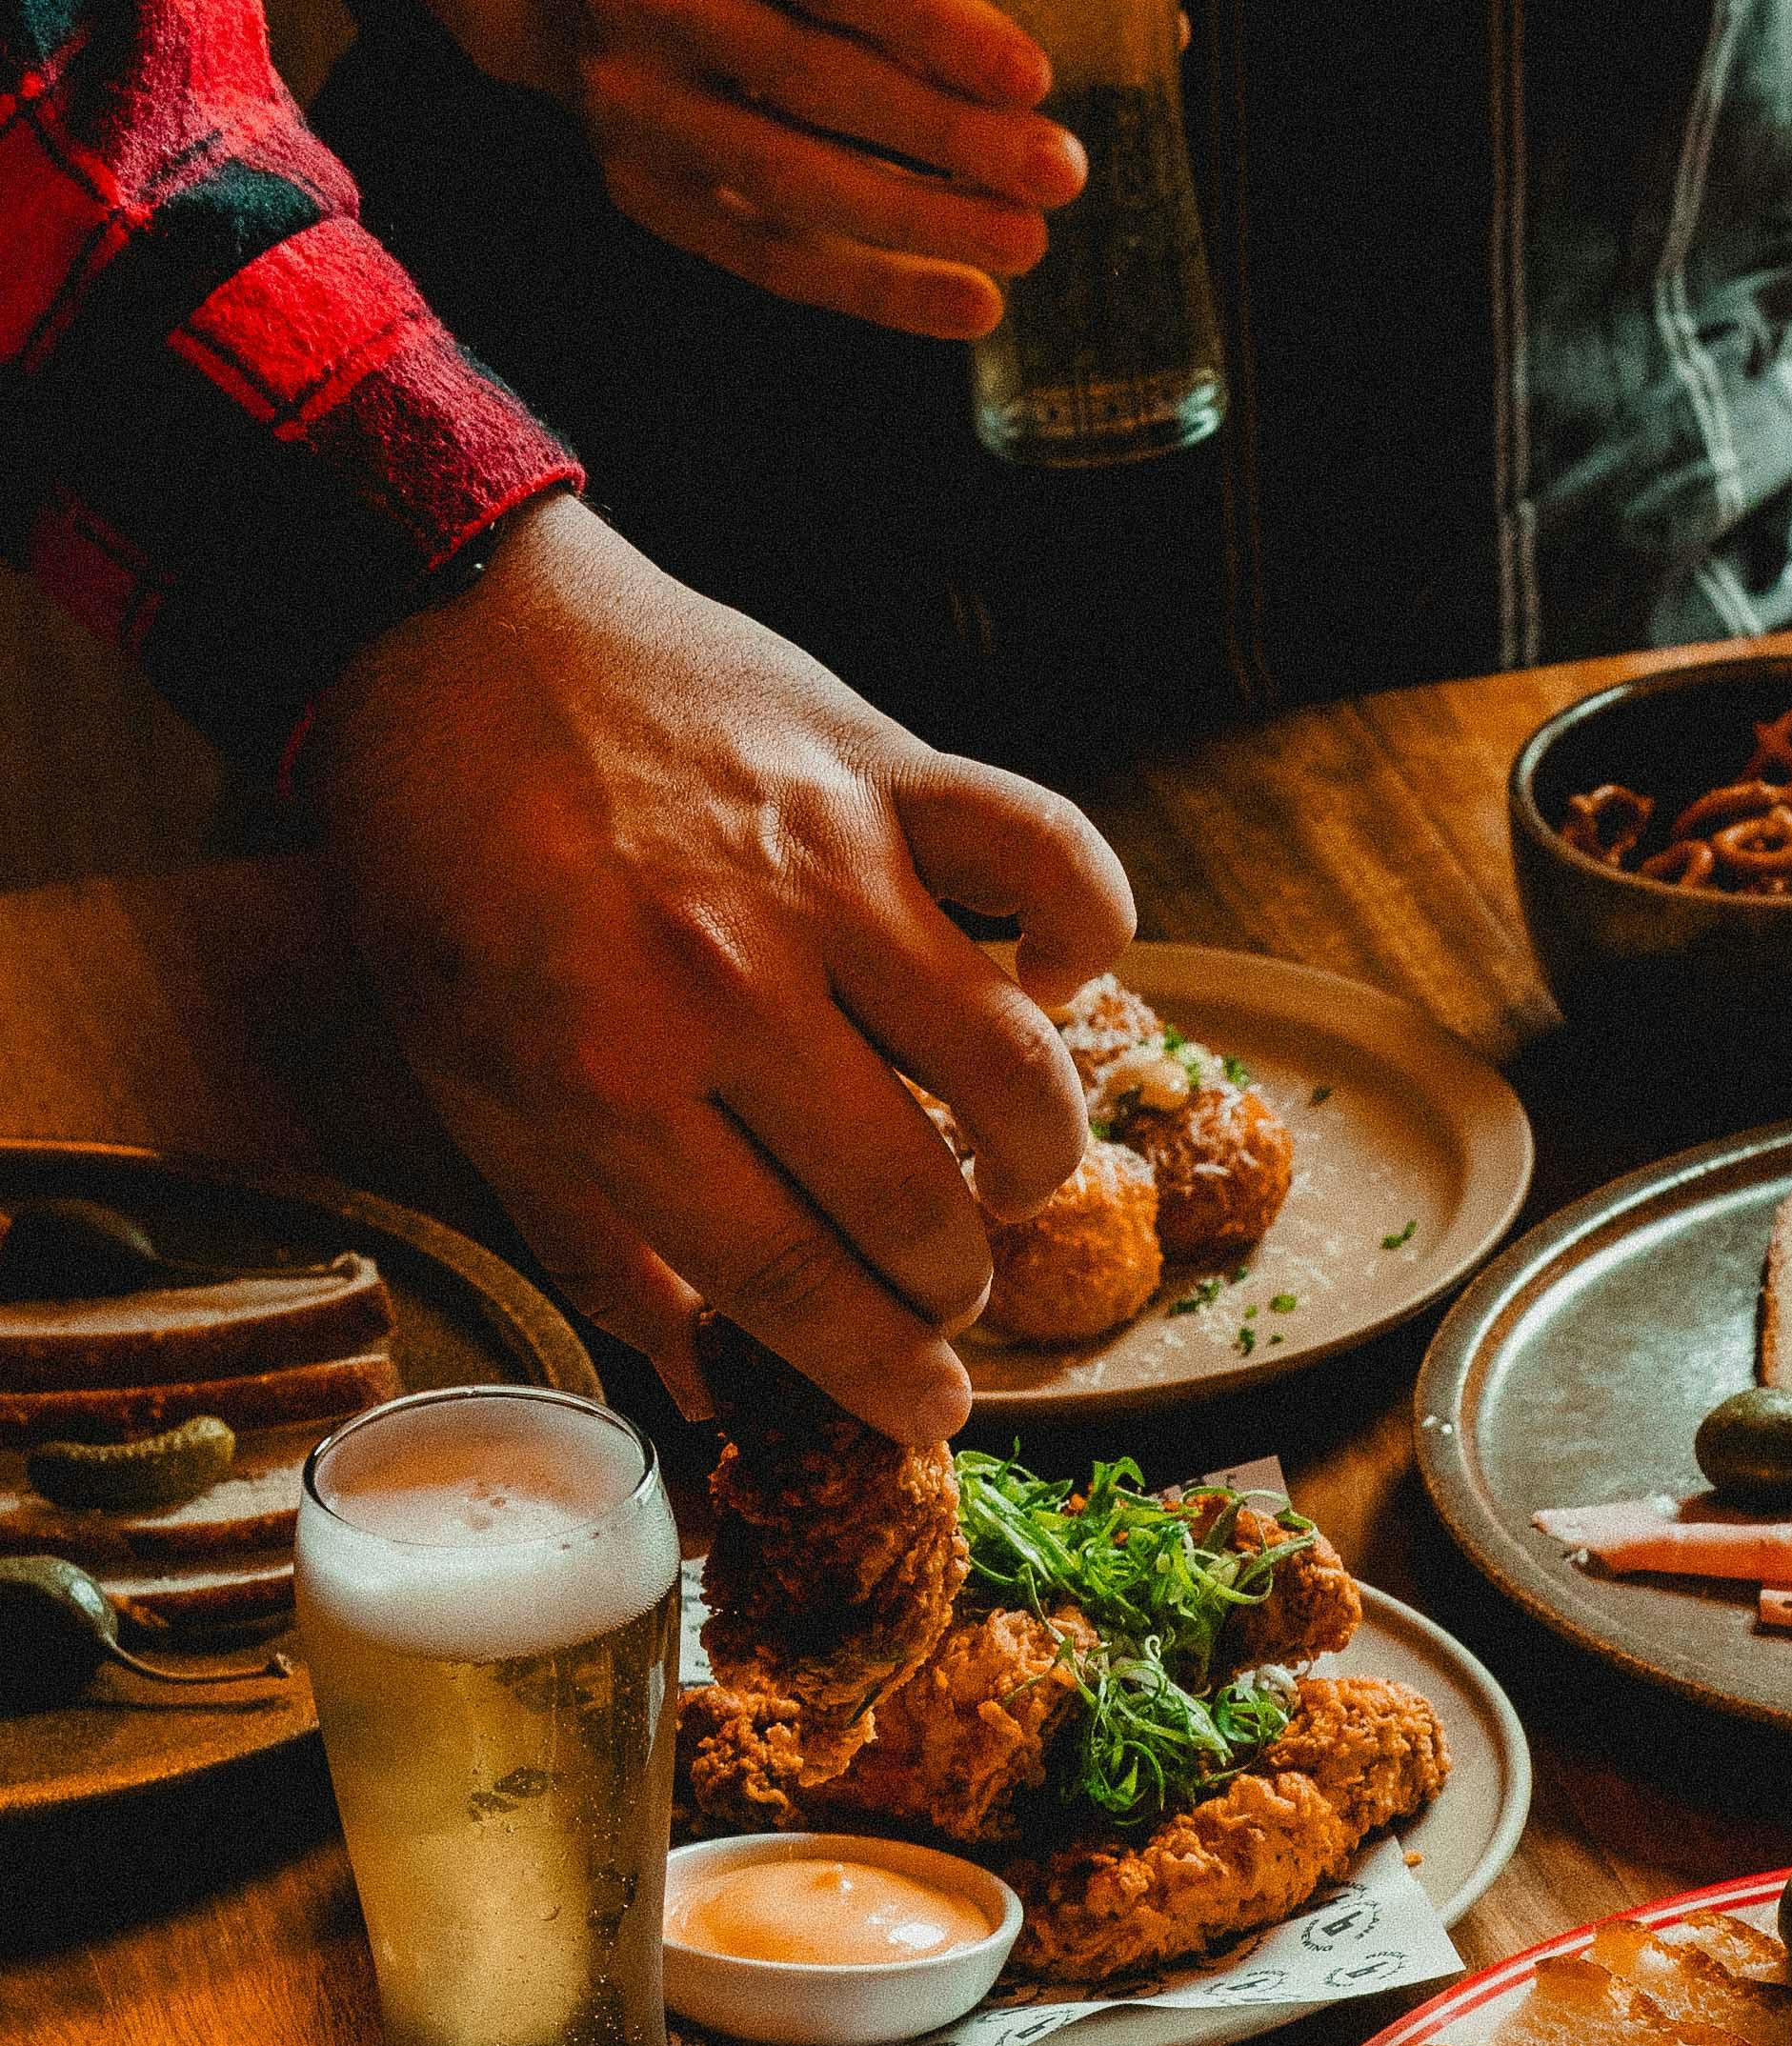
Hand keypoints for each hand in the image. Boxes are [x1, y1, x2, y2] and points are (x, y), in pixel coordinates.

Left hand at [301, 498, 1135, 1442]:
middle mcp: (727, 982)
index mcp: (609, 1079)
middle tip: (940, 1289)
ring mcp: (824, 869)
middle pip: (913, 1206)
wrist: (448, 631)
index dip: (883, 1375)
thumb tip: (706, 1386)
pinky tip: (1055, 983)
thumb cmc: (450, 875)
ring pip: (1015, 1070)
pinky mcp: (888, 770)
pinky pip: (1055, 862)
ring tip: (1001, 1172)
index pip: (795, 1283)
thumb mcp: (476, 1090)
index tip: (930, 1414)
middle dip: (950, 1289)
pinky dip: (1089, 935)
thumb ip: (600, 1246)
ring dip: (1033, 1158)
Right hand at [570, 0, 1079, 338]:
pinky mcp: (646, 193)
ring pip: (790, 181)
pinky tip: (968, 303)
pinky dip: (877, 290)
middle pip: (811, 79)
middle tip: (1058, 172)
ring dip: (920, 226)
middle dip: (944, 137)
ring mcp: (634, 103)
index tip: (1031, 72)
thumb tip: (1144, 27)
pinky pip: (771, 259)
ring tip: (1027, 244)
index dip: (932, 24)